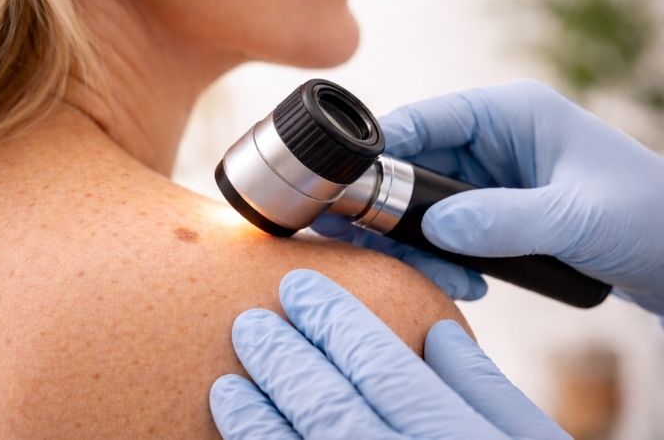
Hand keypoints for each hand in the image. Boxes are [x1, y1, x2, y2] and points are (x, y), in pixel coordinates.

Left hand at [210, 269, 569, 439]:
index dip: (331, 320)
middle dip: (281, 359)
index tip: (298, 289)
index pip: (377, 363)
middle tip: (248, 323)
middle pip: (327, 405)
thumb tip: (436, 332)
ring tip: (227, 386)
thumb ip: (485, 388)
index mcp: (452, 437)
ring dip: (256, 418)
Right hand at [315, 80, 663, 313]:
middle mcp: (491, 139)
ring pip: (423, 206)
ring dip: (422, 245)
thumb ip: (502, 221)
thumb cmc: (646, 216)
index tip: (342, 187)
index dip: (379, 151)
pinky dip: (444, 258)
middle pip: (412, 167)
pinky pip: (445, 231)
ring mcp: (490, 177)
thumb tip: (436, 230)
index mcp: (508, 113)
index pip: (424, 119)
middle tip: (371, 247)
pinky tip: (468, 284)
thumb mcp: (573, 218)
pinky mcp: (492, 211)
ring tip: (447, 280)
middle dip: (395, 213)